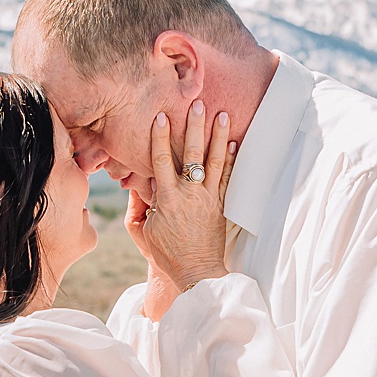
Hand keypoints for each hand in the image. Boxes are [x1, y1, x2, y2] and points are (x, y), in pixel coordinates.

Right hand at [125, 99, 237, 300]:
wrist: (196, 272)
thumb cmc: (166, 254)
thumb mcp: (145, 230)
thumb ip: (143, 204)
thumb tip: (143, 181)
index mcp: (167, 198)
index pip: (161, 160)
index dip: (160, 137)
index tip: (161, 116)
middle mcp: (189, 194)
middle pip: (191, 154)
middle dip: (194, 127)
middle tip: (198, 104)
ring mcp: (207, 198)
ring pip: (214, 161)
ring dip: (217, 136)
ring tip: (222, 114)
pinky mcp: (220, 206)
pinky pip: (227, 178)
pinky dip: (230, 160)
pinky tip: (233, 143)